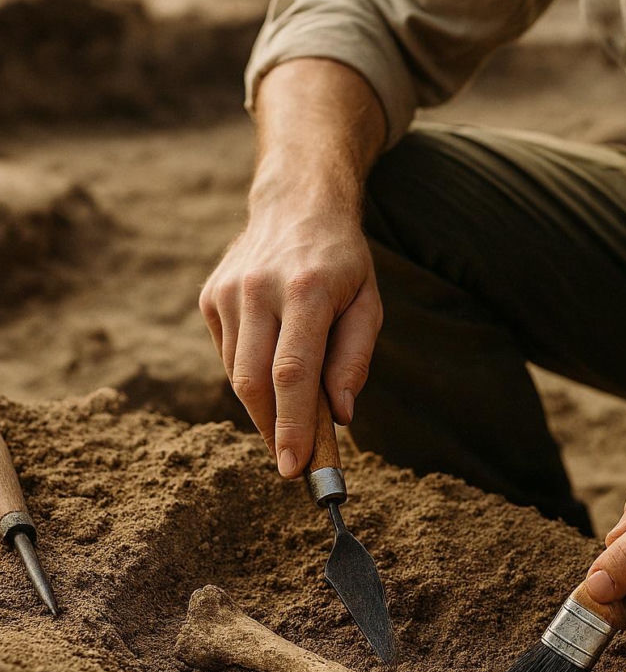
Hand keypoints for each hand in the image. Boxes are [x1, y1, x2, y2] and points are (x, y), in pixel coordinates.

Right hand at [199, 178, 381, 476]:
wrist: (296, 203)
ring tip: (291, 419)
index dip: (293, 426)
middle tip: (293, 463)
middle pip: (255, 381)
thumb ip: (355, 360)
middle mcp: (259, 290)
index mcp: (306, 291)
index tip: (295, 468)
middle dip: (273, 431)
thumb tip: (341, 416)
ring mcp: (228, 292)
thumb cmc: (342, 262)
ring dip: (264, 407)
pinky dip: (251, 377)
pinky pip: (229, 356)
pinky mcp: (210, 297)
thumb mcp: (368, 304)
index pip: (293, 374)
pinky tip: (272, 370)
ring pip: (238, 374)